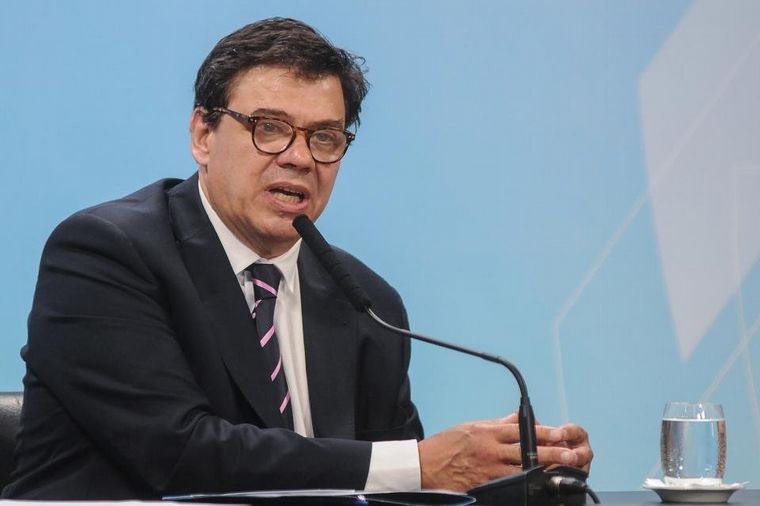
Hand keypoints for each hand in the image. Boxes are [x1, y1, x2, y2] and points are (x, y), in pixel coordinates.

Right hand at [418, 414, 592, 491]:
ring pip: (522, 469)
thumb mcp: (471, 427)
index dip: (545, 432)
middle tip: (570, 454)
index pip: (522, 429)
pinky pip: (509, 484)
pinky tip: (537, 486)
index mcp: (487, 432)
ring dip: (544, 470)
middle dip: (551, 452)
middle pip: (527, 450)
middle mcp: (490, 449)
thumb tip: (516, 418)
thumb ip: (496, 424)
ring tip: (561, 472)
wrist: (424, 465)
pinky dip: (524, 484)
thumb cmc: (445, 445)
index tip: (561, 432)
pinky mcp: (484, 484)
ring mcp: (488, 468)